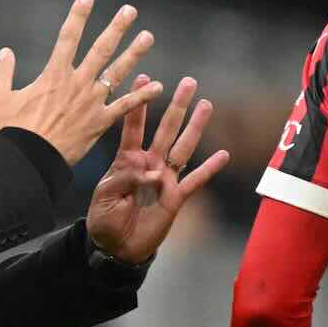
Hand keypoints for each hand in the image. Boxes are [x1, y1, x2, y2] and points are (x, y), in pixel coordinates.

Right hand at [0, 0, 163, 165]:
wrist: (30, 160)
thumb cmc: (13, 130)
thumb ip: (2, 73)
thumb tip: (5, 52)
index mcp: (54, 73)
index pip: (68, 36)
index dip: (78, 14)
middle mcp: (77, 82)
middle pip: (101, 48)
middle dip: (117, 27)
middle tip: (130, 11)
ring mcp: (92, 101)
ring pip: (118, 72)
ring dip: (134, 53)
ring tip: (148, 37)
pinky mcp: (101, 121)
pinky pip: (126, 106)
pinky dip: (142, 96)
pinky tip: (157, 85)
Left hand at [86, 75, 231, 263]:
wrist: (115, 247)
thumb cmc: (104, 219)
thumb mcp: (105, 196)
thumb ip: (125, 179)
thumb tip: (152, 172)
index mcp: (127, 160)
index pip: (134, 127)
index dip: (139, 104)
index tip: (144, 78)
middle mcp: (149, 164)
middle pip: (166, 129)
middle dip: (177, 106)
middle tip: (188, 82)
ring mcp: (165, 179)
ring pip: (184, 147)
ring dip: (195, 127)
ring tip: (206, 104)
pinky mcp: (176, 197)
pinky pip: (195, 181)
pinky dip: (209, 168)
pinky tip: (223, 154)